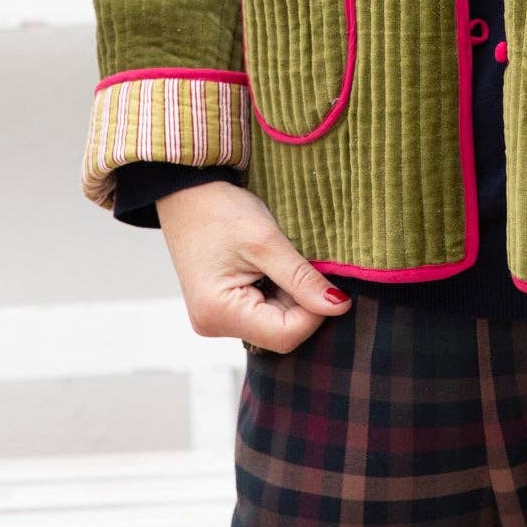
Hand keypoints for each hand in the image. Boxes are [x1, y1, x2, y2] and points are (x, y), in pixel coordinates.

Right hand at [155, 179, 352, 351]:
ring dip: (289, 295)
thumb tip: (339, 307)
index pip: (285, 335)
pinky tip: (269, 267)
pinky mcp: (222, 308)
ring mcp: (216, 319)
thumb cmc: (220, 211)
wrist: (187, 191)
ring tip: (278, 260)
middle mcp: (214, 325)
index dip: (315, 312)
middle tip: (299, 263)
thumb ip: (302, 278)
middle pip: (280, 332)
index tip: (328, 281)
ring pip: (274, 323)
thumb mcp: (267, 241)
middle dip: (301, 302)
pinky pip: (261, 312)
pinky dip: (276, 292)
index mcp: (220, 313)